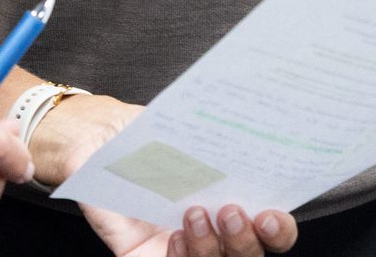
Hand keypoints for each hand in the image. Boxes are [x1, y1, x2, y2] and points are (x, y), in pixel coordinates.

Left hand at [29, 95, 297, 256]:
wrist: (97, 139)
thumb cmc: (148, 133)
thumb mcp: (186, 131)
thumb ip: (216, 141)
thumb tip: (247, 129)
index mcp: (232, 200)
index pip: (271, 230)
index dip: (278, 229)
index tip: (269, 212)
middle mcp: (213, 232)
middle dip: (245, 241)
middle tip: (229, 211)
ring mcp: (181, 249)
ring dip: (210, 248)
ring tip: (193, 214)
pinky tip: (172, 236)